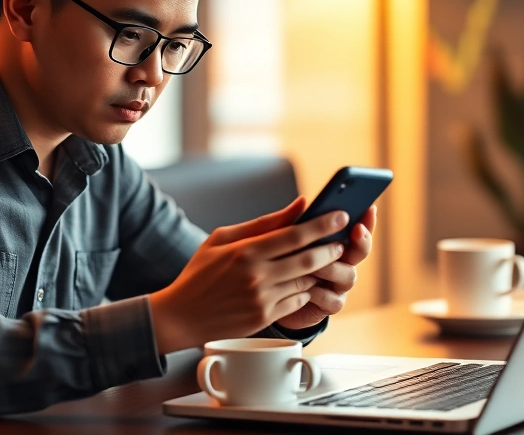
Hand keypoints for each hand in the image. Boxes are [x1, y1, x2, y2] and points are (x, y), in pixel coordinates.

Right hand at [149, 197, 348, 353]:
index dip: (322, 224)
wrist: (181, 315)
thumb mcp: (223, 238)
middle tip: (340, 242)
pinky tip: (301, 283)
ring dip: (319, 271)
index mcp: (245, 251)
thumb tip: (299, 205)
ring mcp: (262, 299)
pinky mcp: (264, 318)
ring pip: (306, 282)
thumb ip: (263, 223)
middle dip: (331, 248)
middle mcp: (256, 276)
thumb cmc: (201, 272)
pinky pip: (297, 301)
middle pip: (308, 259)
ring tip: (323, 261)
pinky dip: (303, 290)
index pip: (295, 235)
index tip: (341, 215)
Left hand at [275, 205, 376, 330]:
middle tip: (356, 230)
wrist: (265, 298)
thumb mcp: (278, 242)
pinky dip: (320, 292)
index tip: (369, 208)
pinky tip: (306, 288)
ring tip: (316, 264)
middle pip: (360, 251)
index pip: (355, 228)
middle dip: (361, 240)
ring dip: (332, 267)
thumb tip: (303, 201)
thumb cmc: (275, 263)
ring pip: (347, 274)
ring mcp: (337, 284)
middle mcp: (341, 261)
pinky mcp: (329, 304)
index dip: (365, 220)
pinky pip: (332, 299)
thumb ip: (291, 224)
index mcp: (332, 242)